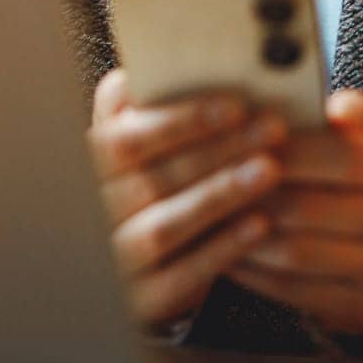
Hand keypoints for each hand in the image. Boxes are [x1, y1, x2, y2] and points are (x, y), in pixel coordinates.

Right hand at [87, 69, 288, 328]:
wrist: (134, 264)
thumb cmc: (149, 185)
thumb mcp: (139, 141)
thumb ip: (144, 105)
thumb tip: (172, 63)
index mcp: (90, 164)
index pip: (124, 139)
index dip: (180, 121)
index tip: (235, 105)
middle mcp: (94, 211)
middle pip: (151, 178)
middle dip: (217, 150)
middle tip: (272, 129)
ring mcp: (115, 257)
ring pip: (162, 226)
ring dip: (219, 195)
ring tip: (269, 170)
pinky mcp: (143, 299)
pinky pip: (182, 275)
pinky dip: (223, 247)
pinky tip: (259, 224)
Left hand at [228, 89, 362, 336]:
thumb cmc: (350, 177)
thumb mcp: (355, 136)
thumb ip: (344, 116)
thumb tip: (338, 109)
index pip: (346, 158)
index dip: (290, 153)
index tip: (243, 142)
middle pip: (317, 208)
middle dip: (256, 195)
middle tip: (210, 184)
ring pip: (300, 253)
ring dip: (245, 236)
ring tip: (209, 217)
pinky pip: (294, 291)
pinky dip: (253, 273)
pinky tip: (224, 253)